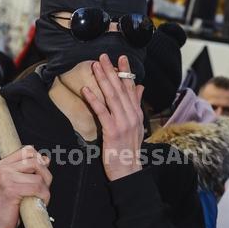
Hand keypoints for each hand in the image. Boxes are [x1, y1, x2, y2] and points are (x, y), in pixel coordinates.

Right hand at [0, 146, 51, 227]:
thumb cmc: (8, 205)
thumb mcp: (17, 183)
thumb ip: (29, 170)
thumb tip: (45, 159)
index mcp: (3, 164)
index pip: (28, 150)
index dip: (39, 159)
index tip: (41, 172)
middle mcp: (3, 168)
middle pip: (36, 161)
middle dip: (46, 176)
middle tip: (42, 189)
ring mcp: (6, 178)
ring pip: (39, 177)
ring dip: (45, 189)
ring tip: (38, 197)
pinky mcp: (12, 189)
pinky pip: (38, 188)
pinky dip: (44, 197)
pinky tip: (38, 202)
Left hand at [82, 54, 143, 180]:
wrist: (129, 170)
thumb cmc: (128, 149)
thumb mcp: (136, 126)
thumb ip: (136, 105)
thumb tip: (141, 87)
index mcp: (137, 113)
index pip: (132, 88)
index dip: (126, 72)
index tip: (121, 58)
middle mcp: (132, 115)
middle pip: (121, 89)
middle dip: (112, 71)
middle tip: (103, 56)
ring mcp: (123, 123)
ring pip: (112, 97)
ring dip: (103, 80)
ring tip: (95, 66)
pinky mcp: (113, 131)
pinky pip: (103, 112)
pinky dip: (95, 100)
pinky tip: (87, 89)